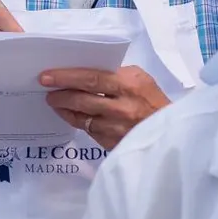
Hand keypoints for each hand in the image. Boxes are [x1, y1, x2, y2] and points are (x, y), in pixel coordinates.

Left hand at [41, 65, 170, 149]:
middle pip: (82, 98)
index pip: (91, 78)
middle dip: (60, 93)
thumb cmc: (155, 102)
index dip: (66, 77)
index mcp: (128, 85)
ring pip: (81, 116)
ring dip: (64, 108)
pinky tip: (70, 114)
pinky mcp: (112, 143)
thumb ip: (116, 76)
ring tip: (54, 101)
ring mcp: (115, 128)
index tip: (47, 76)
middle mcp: (120, 106)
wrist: (171, 134)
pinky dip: (77, 120)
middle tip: (46, 89)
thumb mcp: (142, 80)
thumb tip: (87, 74)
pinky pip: (88, 130)